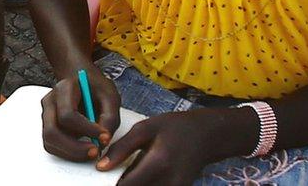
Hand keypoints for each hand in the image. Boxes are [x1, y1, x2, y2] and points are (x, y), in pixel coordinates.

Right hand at [41, 68, 120, 161]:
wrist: (82, 80)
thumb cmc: (96, 87)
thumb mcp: (110, 96)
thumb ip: (110, 117)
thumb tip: (103, 141)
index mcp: (64, 88)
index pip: (67, 114)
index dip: (86, 129)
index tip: (104, 136)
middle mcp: (50, 102)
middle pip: (52, 131)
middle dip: (74, 148)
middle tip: (95, 152)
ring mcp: (46, 115)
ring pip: (50, 141)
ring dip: (71, 153)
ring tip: (91, 152)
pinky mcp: (48, 126)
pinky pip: (52, 145)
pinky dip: (68, 153)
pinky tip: (83, 149)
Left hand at [98, 110, 253, 185]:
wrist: (207, 136)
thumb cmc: (174, 128)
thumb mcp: (146, 129)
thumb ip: (121, 148)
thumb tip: (101, 167)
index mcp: (159, 163)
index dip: (110, 184)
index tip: (101, 176)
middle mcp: (170, 182)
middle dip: (120, 185)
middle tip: (113, 173)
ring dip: (132, 185)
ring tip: (128, 172)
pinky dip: (142, 185)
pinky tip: (140, 175)